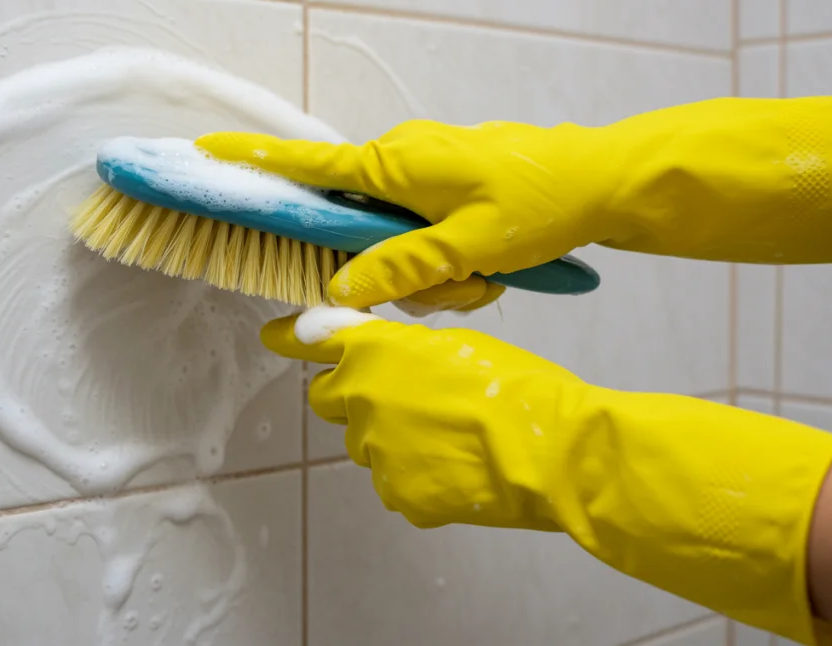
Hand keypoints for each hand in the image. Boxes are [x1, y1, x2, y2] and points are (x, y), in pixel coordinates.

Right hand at [198, 90, 831, 310]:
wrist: (598, 180)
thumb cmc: (536, 202)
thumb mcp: (466, 247)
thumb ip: (398, 270)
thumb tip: (338, 290)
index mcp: (394, 164)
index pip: (304, 165)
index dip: (250, 166)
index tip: (198, 156)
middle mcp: (399, 164)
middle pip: (352, 229)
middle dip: (391, 271)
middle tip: (451, 284)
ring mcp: (421, 177)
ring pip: (391, 244)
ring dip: (432, 275)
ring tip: (486, 277)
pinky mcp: (442, 191)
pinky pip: (418, 240)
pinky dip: (446, 267)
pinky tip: (489, 271)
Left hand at [263, 308, 831, 645]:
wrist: (554, 450)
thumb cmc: (516, 385)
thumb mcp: (453, 343)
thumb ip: (396, 346)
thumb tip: (359, 352)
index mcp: (376, 351)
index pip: (314, 338)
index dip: (293, 336)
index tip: (276, 336)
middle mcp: (362, 398)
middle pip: (330, 397)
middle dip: (355, 396)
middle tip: (401, 399)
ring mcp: (376, 452)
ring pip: (366, 443)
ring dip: (391, 437)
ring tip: (448, 437)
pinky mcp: (399, 494)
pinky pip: (395, 482)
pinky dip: (418, 476)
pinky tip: (457, 470)